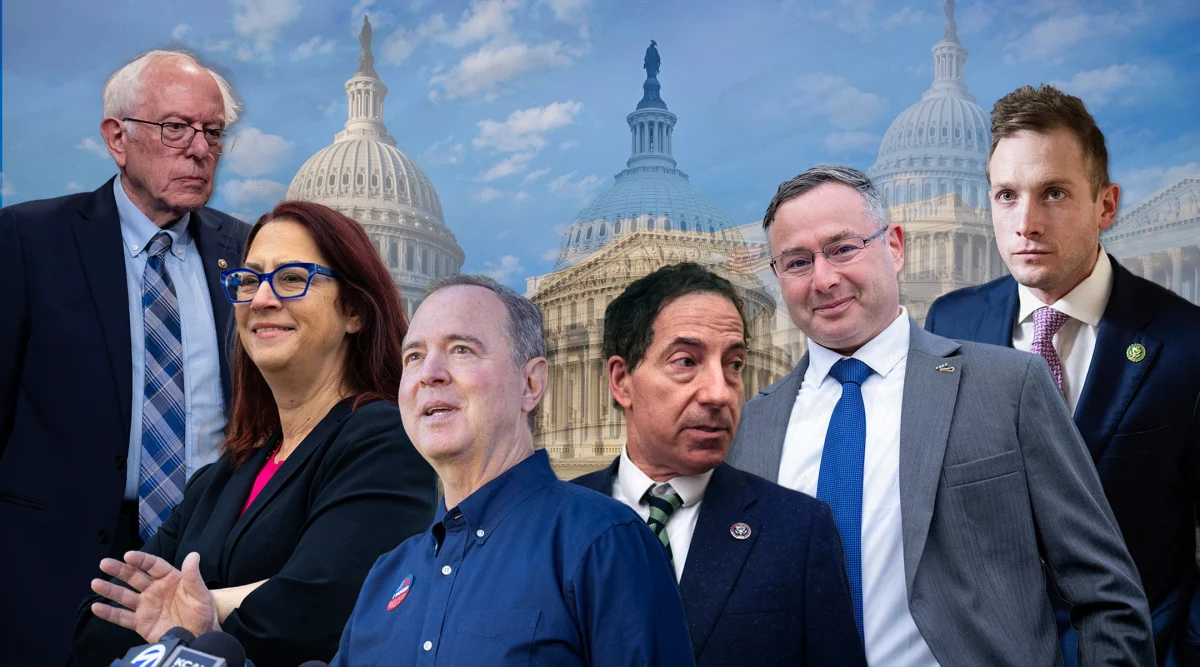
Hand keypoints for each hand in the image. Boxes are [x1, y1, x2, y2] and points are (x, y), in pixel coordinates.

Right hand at [90, 551, 219, 641]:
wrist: (200, 635)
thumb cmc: (202, 611)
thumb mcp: (200, 592)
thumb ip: (193, 575)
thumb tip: (193, 555)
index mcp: (169, 579)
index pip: (152, 565)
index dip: (140, 560)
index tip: (128, 555)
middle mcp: (154, 590)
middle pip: (134, 577)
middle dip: (119, 570)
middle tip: (105, 563)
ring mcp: (146, 606)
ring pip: (124, 595)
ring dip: (110, 590)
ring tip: (95, 583)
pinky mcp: (141, 622)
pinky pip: (122, 617)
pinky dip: (109, 613)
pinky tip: (97, 607)